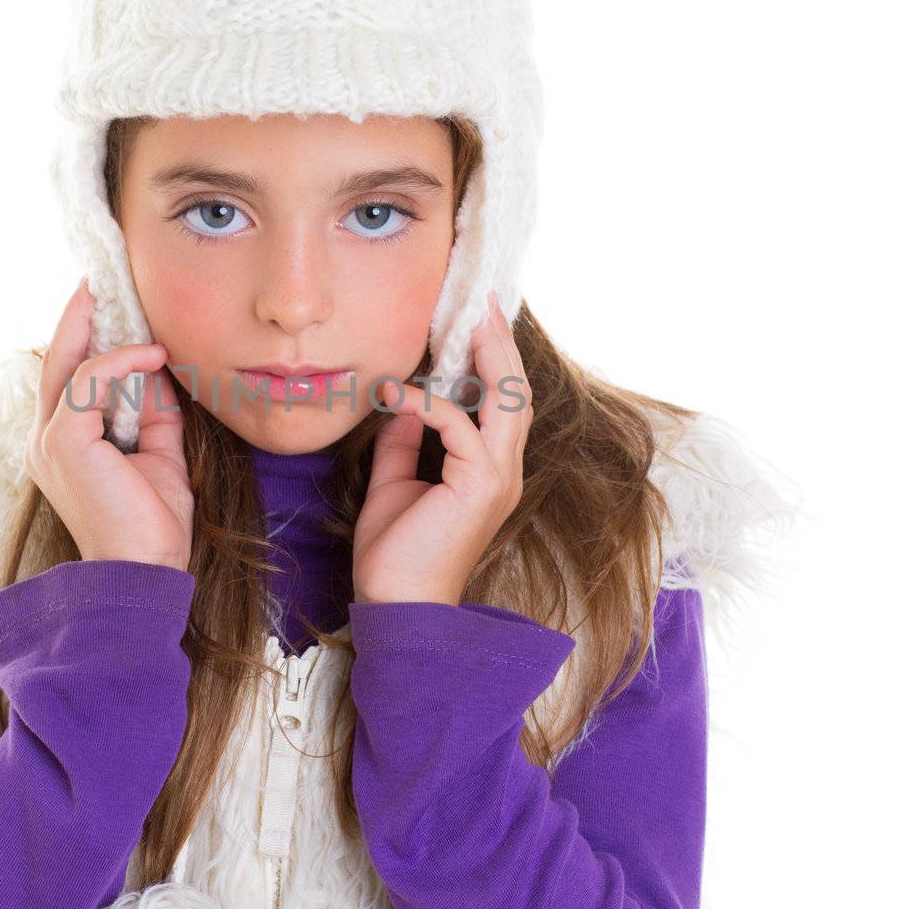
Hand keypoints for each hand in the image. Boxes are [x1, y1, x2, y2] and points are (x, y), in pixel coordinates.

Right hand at [22, 278, 193, 574]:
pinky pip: (90, 380)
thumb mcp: (159, 455)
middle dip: (79, 316)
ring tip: (138, 311)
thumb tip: (159, 371)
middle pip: (58, 360)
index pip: (69, 377)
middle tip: (100, 278)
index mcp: (64, 443)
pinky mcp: (63, 440)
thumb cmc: (149, 524)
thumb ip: (153, 413)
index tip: (109, 304)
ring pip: (71, 363)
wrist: (142, 572)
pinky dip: (121, 361)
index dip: (85, 337)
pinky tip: (154, 356)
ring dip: (108, 332)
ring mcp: (50, 439)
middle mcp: (46, 437)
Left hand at [352, 290, 533, 605]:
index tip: (476, 319)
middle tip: (482, 303)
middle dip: (500, 345)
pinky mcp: (481, 486)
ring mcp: (498, 479)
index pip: (501, 404)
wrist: (396, 605)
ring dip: (488, 356)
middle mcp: (503, 471)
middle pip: (515, 394)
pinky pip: (459, 426)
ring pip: (507, 401)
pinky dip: (427, 403)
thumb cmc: (395, 554)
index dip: (493, 360)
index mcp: (488, 470)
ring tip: (472, 318)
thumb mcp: (393, 482)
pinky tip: (396, 393)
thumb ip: (402, 442)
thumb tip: (399, 402)